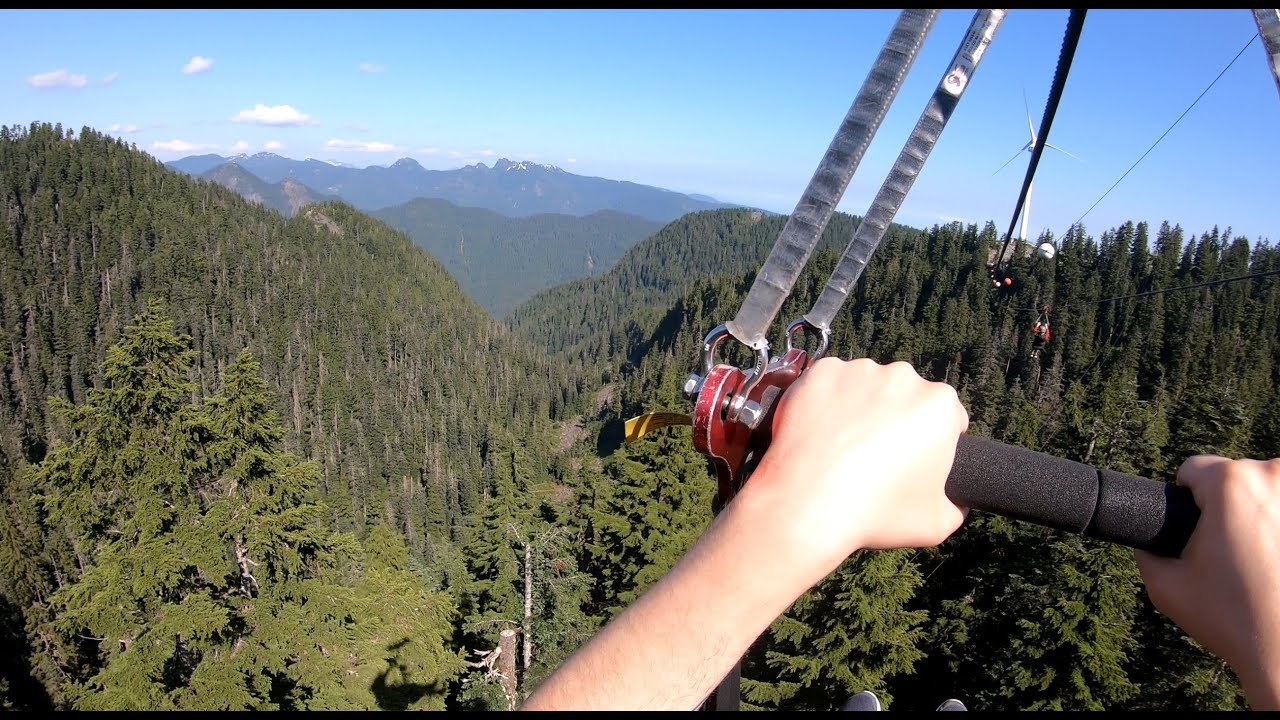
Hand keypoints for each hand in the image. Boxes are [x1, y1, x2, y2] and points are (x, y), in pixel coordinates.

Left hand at [738, 357, 968, 584]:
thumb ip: (957, 504)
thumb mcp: (938, 524)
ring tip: (843, 446)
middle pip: (905, 396)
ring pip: (866, 387)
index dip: (934, 440)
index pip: (947, 417)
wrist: (806, 504)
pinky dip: (826, 401)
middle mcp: (903, 377)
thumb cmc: (875, 514)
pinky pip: (830, 383)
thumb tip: (956, 499)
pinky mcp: (821, 372)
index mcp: (940, 405)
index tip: (914, 458)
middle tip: (874, 454)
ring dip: (861, 406)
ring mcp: (859, 371)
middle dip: (896, 418)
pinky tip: (821, 432)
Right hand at [1136, 455, 1279, 708]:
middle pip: (1236, 478)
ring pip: (1268, 491)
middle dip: (1229, 509)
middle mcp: (1273, 476)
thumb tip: (1146, 539)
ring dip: (1263, 514)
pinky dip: (1278, 528)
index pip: (1193, 470)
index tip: (1198, 532)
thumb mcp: (1163, 585)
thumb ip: (1145, 550)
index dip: (1186, 502)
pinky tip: (1275, 558)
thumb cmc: (1233, 620)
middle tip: (1233, 554)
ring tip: (1262, 559)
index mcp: (1230, 483)